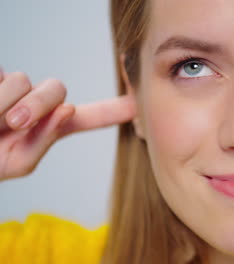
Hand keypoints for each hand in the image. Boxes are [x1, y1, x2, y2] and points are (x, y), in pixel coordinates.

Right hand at [0, 68, 135, 180]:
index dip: (115, 109)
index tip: (139, 104)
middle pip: (56, 89)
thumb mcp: (16, 162)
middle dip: (37, 104)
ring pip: (23, 81)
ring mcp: (16, 88)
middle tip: (13, 122)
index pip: (90, 116)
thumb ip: (43, 139)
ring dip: (2, 102)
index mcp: (50, 126)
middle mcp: (37, 104)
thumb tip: (68, 108)